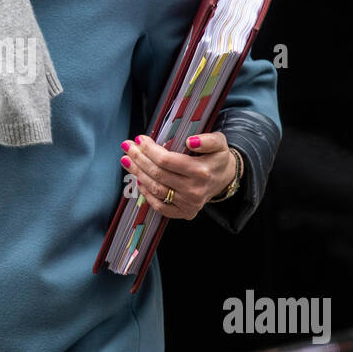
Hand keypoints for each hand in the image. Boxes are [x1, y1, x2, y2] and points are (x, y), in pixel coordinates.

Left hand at [120, 132, 236, 219]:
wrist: (225, 178)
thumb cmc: (217, 157)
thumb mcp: (219, 142)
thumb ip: (208, 140)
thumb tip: (190, 141)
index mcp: (201, 171)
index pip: (166, 160)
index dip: (149, 150)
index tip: (139, 139)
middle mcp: (194, 190)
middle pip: (158, 174)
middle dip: (138, 159)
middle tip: (127, 147)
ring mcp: (189, 203)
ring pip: (156, 189)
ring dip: (138, 174)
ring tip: (127, 161)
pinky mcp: (185, 213)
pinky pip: (160, 206)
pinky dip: (147, 194)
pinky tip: (138, 181)